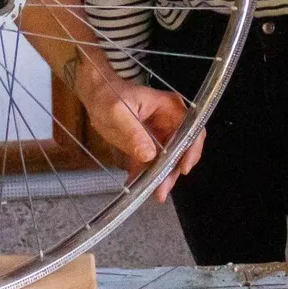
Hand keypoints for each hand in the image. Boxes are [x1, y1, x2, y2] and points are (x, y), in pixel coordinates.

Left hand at [74, 58, 203, 202]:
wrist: (95, 95)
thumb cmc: (108, 96)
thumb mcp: (118, 113)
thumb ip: (133, 133)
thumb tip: (149, 155)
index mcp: (169, 108)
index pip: (191, 129)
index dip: (192, 149)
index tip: (184, 168)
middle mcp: (170, 122)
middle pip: (182, 149)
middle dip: (173, 171)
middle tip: (161, 190)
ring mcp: (160, 135)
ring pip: (169, 161)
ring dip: (161, 178)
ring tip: (151, 193)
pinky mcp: (149, 146)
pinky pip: (152, 164)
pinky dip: (145, 175)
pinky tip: (134, 185)